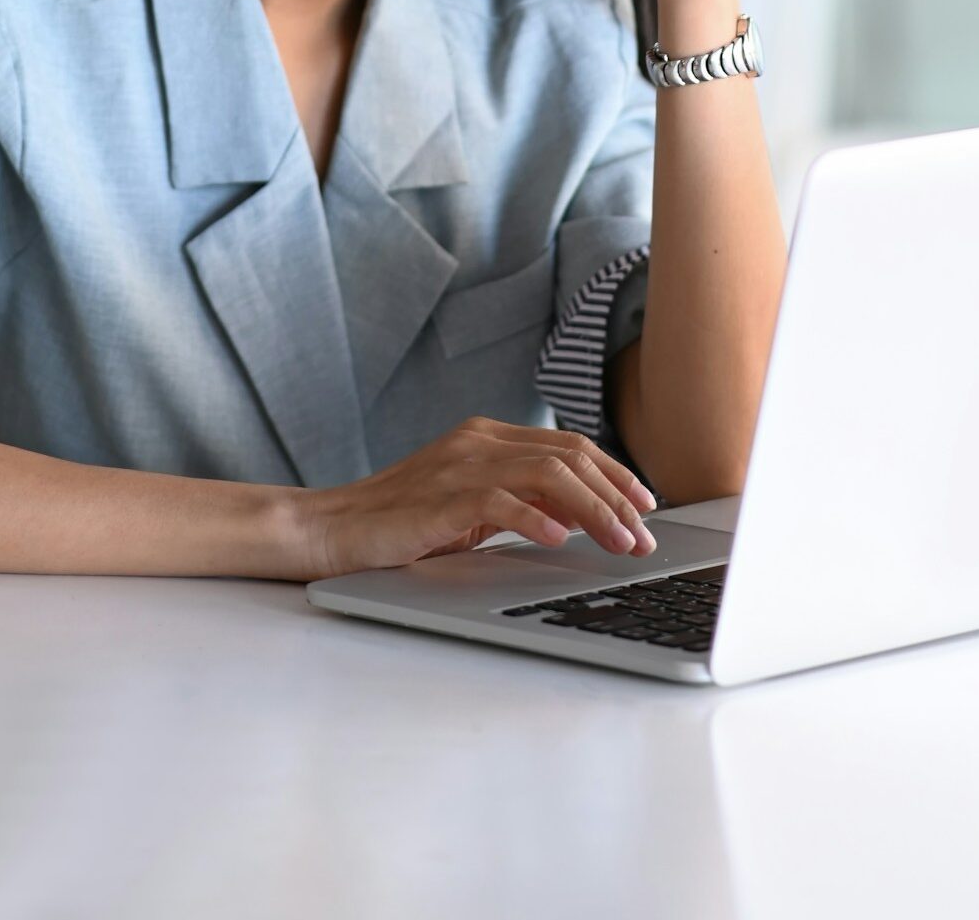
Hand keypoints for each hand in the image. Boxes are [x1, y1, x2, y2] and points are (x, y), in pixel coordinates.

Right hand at [297, 416, 657, 579]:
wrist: (333, 527)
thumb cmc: (402, 523)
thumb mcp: (472, 507)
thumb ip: (520, 500)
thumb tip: (582, 516)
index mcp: (488, 436)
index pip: (568, 445)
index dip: (614, 473)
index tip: (644, 504)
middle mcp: (479, 441)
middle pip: (568, 456)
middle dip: (616, 496)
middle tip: (644, 534)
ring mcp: (459, 465)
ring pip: (547, 474)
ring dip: (593, 511)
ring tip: (620, 542)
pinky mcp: (440, 498)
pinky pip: (500, 501)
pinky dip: (537, 519)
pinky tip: (561, 541)